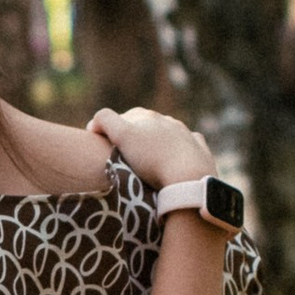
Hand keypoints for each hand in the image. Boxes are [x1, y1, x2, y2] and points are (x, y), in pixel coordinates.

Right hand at [91, 105, 217, 194]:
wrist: (188, 177)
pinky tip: (177, 160)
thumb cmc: (151, 158)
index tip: (104, 144)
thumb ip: (105, 121)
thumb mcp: (122, 136)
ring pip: (169, 133)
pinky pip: (189, 145)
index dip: (112, 128)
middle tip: (126, 153)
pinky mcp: (199, 150)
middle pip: (148, 124)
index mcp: (148, 117)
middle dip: (137, 134)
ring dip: (159, 142)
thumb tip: (94, 122)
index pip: (125, 117)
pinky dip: (181, 149)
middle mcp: (168, 121)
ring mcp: (186, 135)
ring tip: (151, 159)